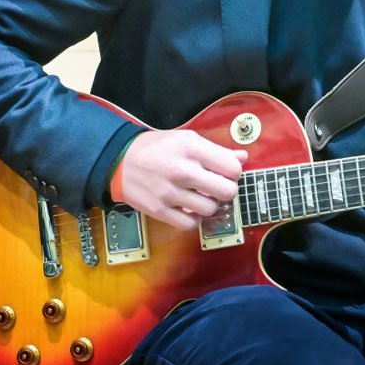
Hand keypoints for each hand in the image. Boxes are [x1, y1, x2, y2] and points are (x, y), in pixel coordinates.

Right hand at [118, 129, 247, 229]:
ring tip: (200, 196)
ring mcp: (170, 193)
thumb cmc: (158, 148)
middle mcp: (183, 171)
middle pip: (227, 192)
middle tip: (216, 186)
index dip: (233, 172)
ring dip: (209, 204)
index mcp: (192, 149)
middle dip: (226, 190)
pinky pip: (191, 224)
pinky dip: (194, 219)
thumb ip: (217, 150)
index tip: (225, 172)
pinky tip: (189, 208)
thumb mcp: (188, 139)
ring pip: (210, 209)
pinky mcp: (160, 211)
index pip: (233, 169)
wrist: (121, 160)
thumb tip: (242, 158)